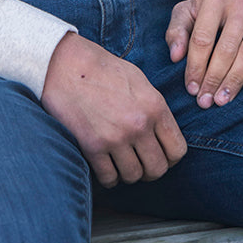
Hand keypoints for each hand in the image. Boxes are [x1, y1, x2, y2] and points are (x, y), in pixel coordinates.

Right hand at [41, 32, 186, 187]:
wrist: (66, 64)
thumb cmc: (101, 68)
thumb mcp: (138, 80)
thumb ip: (153, 108)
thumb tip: (162, 133)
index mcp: (154, 106)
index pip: (177, 150)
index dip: (170, 158)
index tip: (160, 155)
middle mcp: (139, 124)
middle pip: (157, 169)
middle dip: (149, 169)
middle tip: (139, 161)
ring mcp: (116, 137)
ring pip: (133, 176)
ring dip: (127, 172)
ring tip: (120, 160)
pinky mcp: (93, 146)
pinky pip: (109, 178)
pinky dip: (108, 177)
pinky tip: (104, 164)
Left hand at [165, 0, 242, 108]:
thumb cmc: (222, 6)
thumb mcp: (194, 8)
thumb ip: (178, 29)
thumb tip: (175, 56)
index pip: (202, 37)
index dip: (195, 66)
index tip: (192, 89)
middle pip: (225, 48)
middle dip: (214, 78)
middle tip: (206, 101)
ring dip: (235, 80)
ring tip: (223, 100)